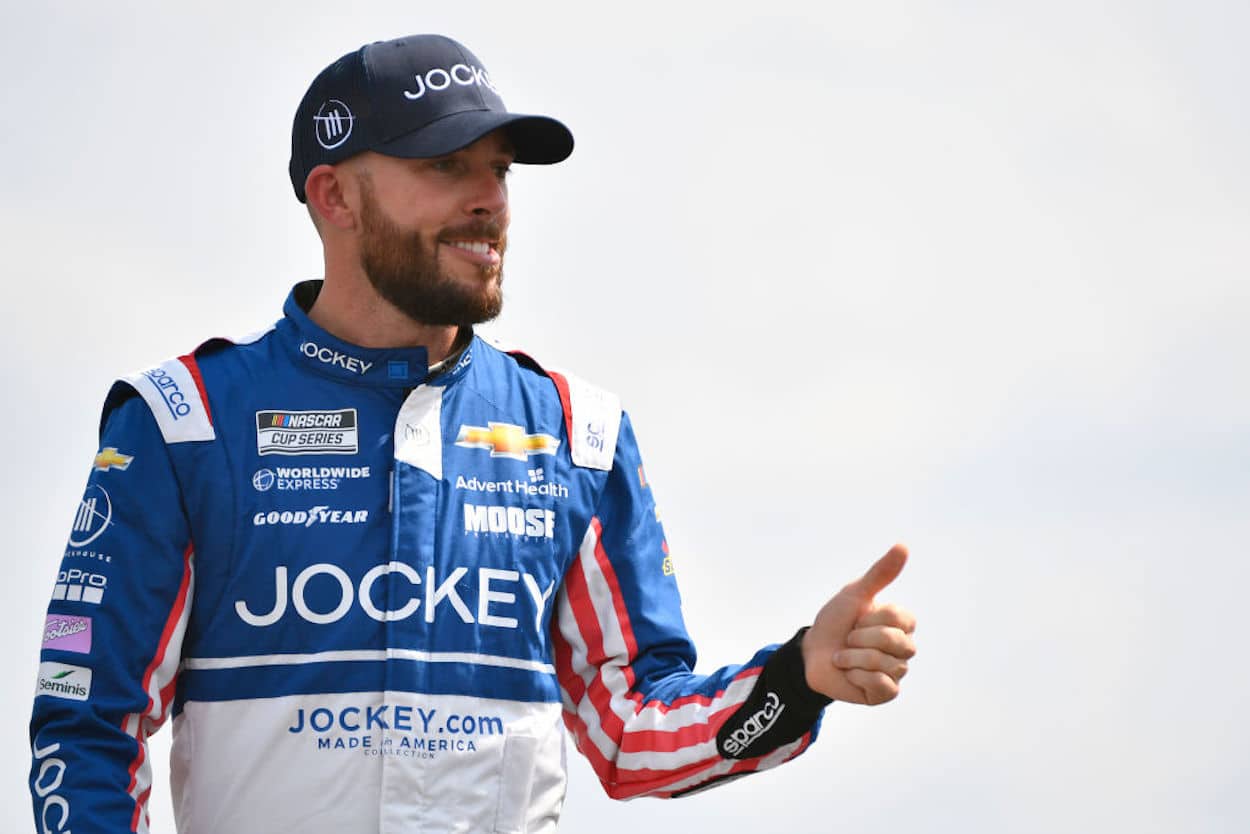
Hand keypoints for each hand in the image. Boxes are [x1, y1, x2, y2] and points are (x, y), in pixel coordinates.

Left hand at [801, 544, 916, 704]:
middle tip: (848, 638)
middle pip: (895, 642)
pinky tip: (850, 674)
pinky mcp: (885, 693)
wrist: (811, 653)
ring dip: (854, 658)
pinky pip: (882, 685)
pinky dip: (858, 677)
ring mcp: (896, 671)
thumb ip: (880, 573)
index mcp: (900, 624)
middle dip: (861, 638)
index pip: (900, 618)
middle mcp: (903, 648)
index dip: (872, 618)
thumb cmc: (834, 622)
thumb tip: (903, 546)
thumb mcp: (854, 594)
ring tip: (844, 657)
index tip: (856, 618)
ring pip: (885, 663)